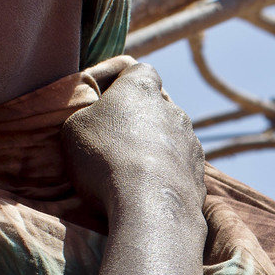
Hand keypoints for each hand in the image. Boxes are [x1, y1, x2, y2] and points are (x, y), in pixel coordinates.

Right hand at [61, 59, 204, 225]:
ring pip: (171, 137)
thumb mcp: (75, 125)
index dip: (123, 81)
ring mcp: (191, 141)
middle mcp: (173, 108)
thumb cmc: (105, 155)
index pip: (139, 71)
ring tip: (131, 170)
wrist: (150, 203)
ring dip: (154, 147)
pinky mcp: (199, 172)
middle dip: (138, 119)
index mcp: (143, 87)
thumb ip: (88, 111)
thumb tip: (100, 116)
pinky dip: (166, 173)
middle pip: (156, 105)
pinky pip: (179, 166)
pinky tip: (149, 190)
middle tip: (114, 140)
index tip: (105, 100)